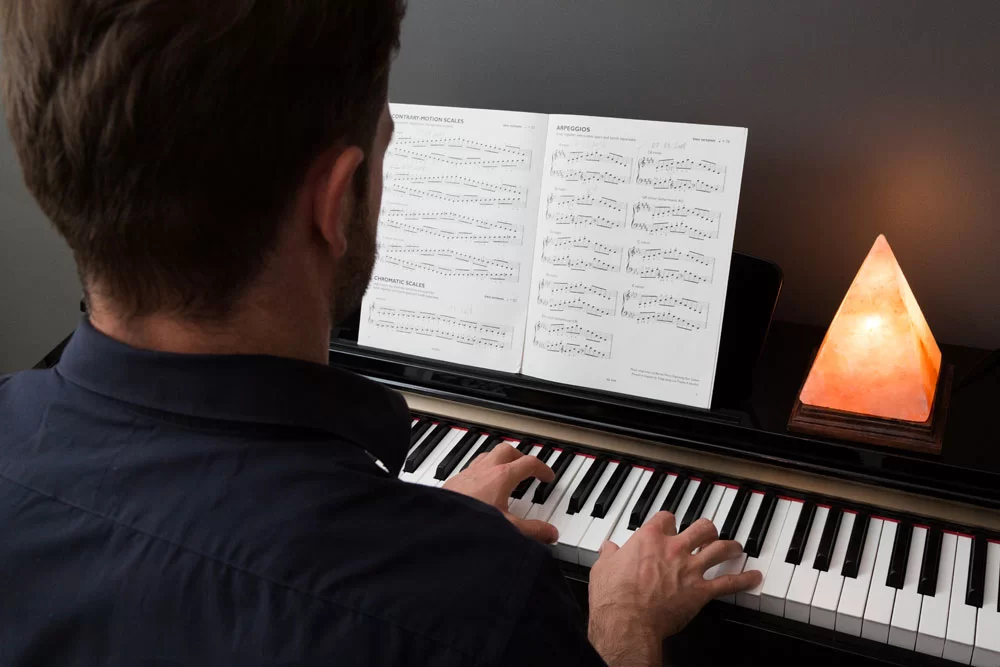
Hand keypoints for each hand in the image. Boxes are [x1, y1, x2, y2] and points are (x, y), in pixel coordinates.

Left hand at [442, 442, 557, 543]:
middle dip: (520, 456)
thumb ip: (533, 531)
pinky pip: (472, 467)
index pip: (529, 463)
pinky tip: (481, 487)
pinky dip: (483, 470)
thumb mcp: (509, 529)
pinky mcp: (455, 480)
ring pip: (488, 455)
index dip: (543, 468)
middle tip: (527, 468)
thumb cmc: (470, 522)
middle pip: (507, 450)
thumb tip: (551, 533)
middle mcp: (485, 469)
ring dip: (500, 460)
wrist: (439, 523)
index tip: (547, 477)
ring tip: (506, 473)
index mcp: (502, 476)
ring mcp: (468, 472)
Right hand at [587, 513, 761, 666]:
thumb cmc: (613, 596)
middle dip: (707, 529)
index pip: (666, 517)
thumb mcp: (603, 568)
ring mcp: (690, 569)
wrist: (627, 621)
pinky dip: (744, 579)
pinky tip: (754, 577)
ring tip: (735, 547)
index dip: (669, 520)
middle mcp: (674, 548)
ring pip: (719, 549)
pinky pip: (729, 583)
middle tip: (708, 532)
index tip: (669, 524)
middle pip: (700, 527)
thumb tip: (608, 548)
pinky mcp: (701, 591)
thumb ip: (609, 555)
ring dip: (730, 547)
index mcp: (649, 539)